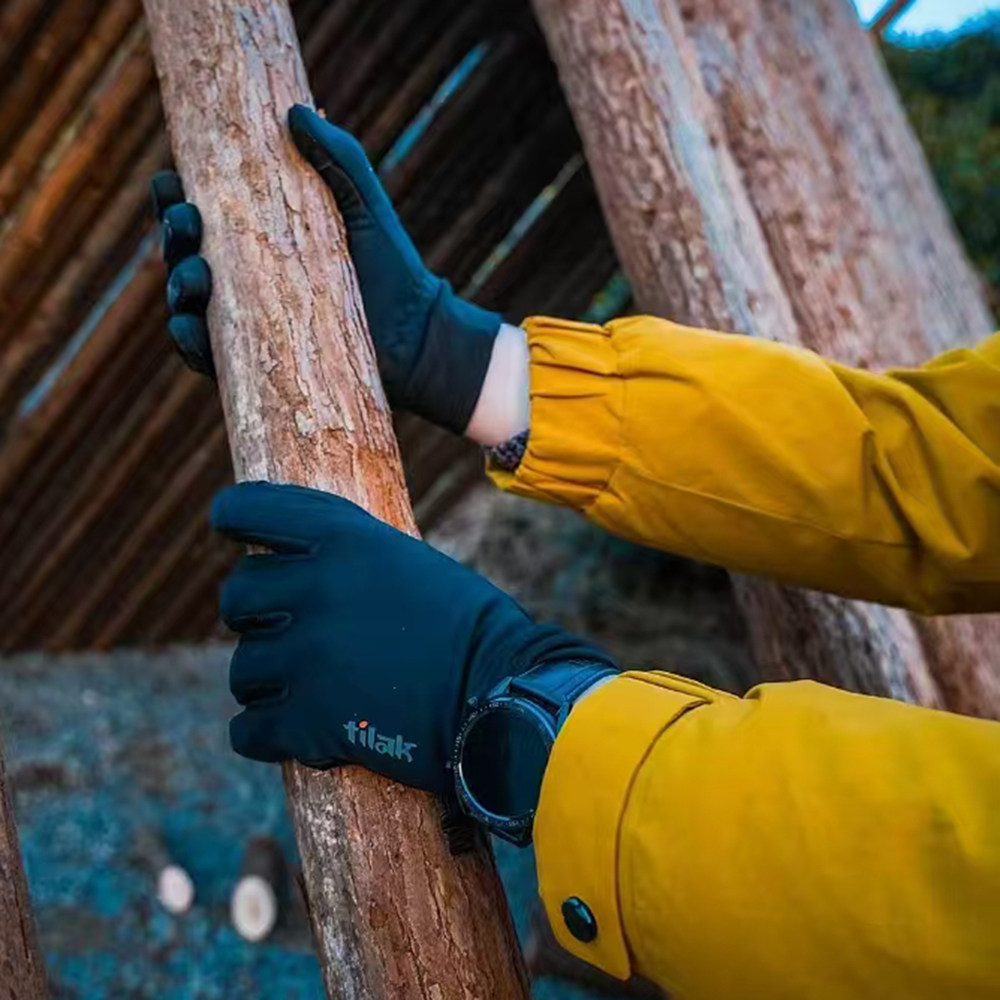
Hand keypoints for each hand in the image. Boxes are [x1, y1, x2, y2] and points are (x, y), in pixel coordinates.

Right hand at [151, 106, 502, 433]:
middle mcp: (241, 271)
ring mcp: (243, 315)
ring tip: (196, 278)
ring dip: (177, 283)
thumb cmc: (390, 264)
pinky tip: (191, 327)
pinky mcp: (253, 357)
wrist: (414, 332)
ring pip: (185, 298)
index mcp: (256, 229)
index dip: (174, 193)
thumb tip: (295, 111)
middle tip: (189, 226)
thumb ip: (338, 157)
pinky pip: (203, 351)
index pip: (199, 206)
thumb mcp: (364, 203)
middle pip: (183, 247)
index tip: (176, 183)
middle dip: (174, 232)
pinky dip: (188, 339)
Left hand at [212, 482, 610, 790]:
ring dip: (268, 681)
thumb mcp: (408, 565)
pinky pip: (248, 730)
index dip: (233, 516)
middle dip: (258, 616)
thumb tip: (292, 572)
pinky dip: (266, 733)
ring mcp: (306, 657)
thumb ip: (346, 560)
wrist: (503, 693)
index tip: (229, 527)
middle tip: (292, 633)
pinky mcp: (308, 722)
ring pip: (243, 670)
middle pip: (237, 597)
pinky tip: (296, 731)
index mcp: (341, 538)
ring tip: (311, 689)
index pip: (248, 509)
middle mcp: (313, 588)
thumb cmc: (470, 627)